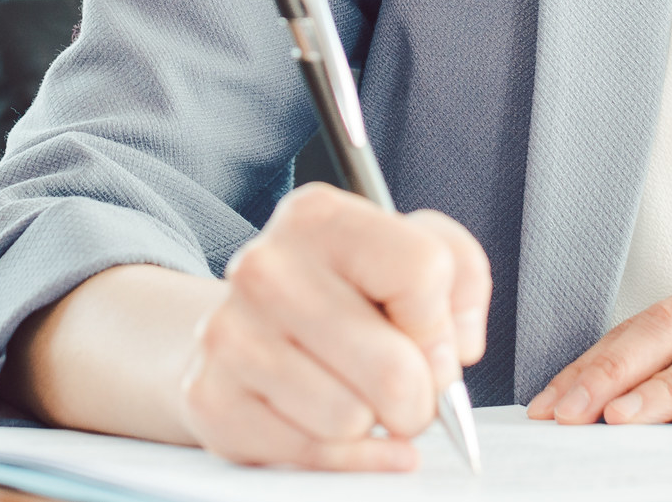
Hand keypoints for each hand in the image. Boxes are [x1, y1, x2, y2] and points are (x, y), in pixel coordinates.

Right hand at [180, 182, 489, 469]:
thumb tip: (458, 345)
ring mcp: (231, 335)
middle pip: (395, 368)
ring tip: (353, 393)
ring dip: (372, 422)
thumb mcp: (408, 252)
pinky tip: (334, 428)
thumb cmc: (343, 294)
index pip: (423, 270)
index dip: (442, 323)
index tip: (428, 336)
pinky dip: (343, 454)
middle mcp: (265, 268)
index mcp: (318, 216)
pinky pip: (314, 454)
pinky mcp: (212, 400)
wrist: (245, 330)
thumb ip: (460, 274)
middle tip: (404, 388)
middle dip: (419, 396)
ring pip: (353, 419)